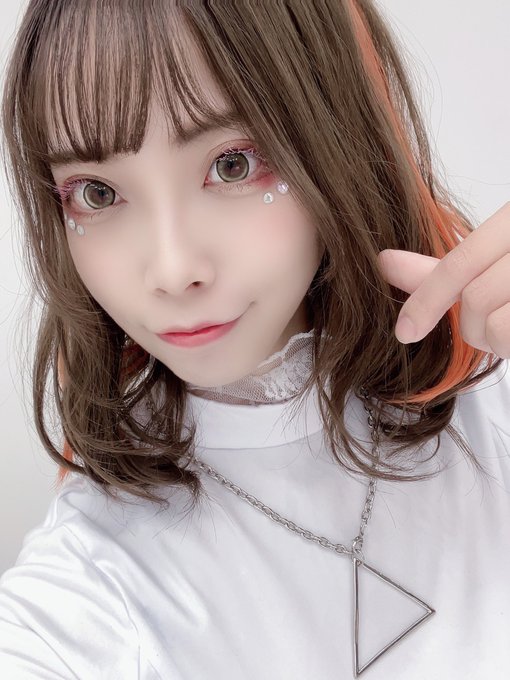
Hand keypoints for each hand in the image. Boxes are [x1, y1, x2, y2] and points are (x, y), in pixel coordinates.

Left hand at [376, 202, 509, 357]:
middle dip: (472, 325)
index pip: (460, 262)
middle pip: (475, 299)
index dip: (425, 299)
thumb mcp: (493, 261)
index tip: (404, 330)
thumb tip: (384, 263)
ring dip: (496, 340)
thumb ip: (442, 268)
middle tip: (493, 326)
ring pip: (494, 323)